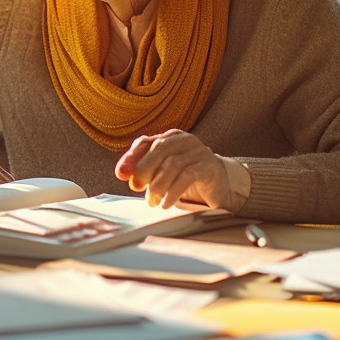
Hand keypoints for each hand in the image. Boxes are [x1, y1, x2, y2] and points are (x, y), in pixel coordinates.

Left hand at [114, 129, 238, 210]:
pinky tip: (166, 203)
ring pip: (172, 163)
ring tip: (152, 201)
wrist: (218, 185)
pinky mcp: (208, 166)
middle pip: (159, 149)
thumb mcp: (162, 172)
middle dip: (144, 170)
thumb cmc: (185, 177)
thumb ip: (144, 170)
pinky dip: (173, 191)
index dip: (131, 157)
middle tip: (136, 188)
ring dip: (158, 185)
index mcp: (171, 137)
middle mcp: (185, 140)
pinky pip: (187, 176)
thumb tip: (124, 174)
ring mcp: (198, 151)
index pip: (146, 143)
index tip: (121, 174)